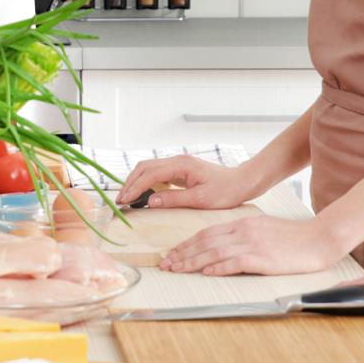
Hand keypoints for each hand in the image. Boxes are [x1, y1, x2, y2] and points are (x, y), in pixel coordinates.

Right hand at [117, 154, 256, 209]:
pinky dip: (145, 181)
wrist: (243, 181)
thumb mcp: (200, 199)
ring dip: (136, 181)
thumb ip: (173, 199)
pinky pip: (157, 173)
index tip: (124, 201)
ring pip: (148, 168)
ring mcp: (178, 164)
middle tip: (120, 200)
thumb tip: (150, 202)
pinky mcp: (180, 170)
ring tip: (127, 197)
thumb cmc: (226, 191)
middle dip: (130, 183)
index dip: (134, 188)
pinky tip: (143, 193)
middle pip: (144, 167)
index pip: (149, 175)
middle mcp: (177, 160)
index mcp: (181, 165)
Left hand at [159, 214, 344, 276]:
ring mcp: (253, 244)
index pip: (206, 233)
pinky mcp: (264, 258)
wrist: (320, 237)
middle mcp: (243, 231)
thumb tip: (223, 247)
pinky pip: (236, 262)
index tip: (172, 253)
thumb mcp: (263, 228)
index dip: (186, 243)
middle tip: (165, 264)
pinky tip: (206, 273)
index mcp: (242, 223)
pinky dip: (219, 267)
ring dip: (192, 262)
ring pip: (215, 252)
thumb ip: (242, 235)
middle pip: (205, 242)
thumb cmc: (294, 237)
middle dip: (182, 253)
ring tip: (177, 269)